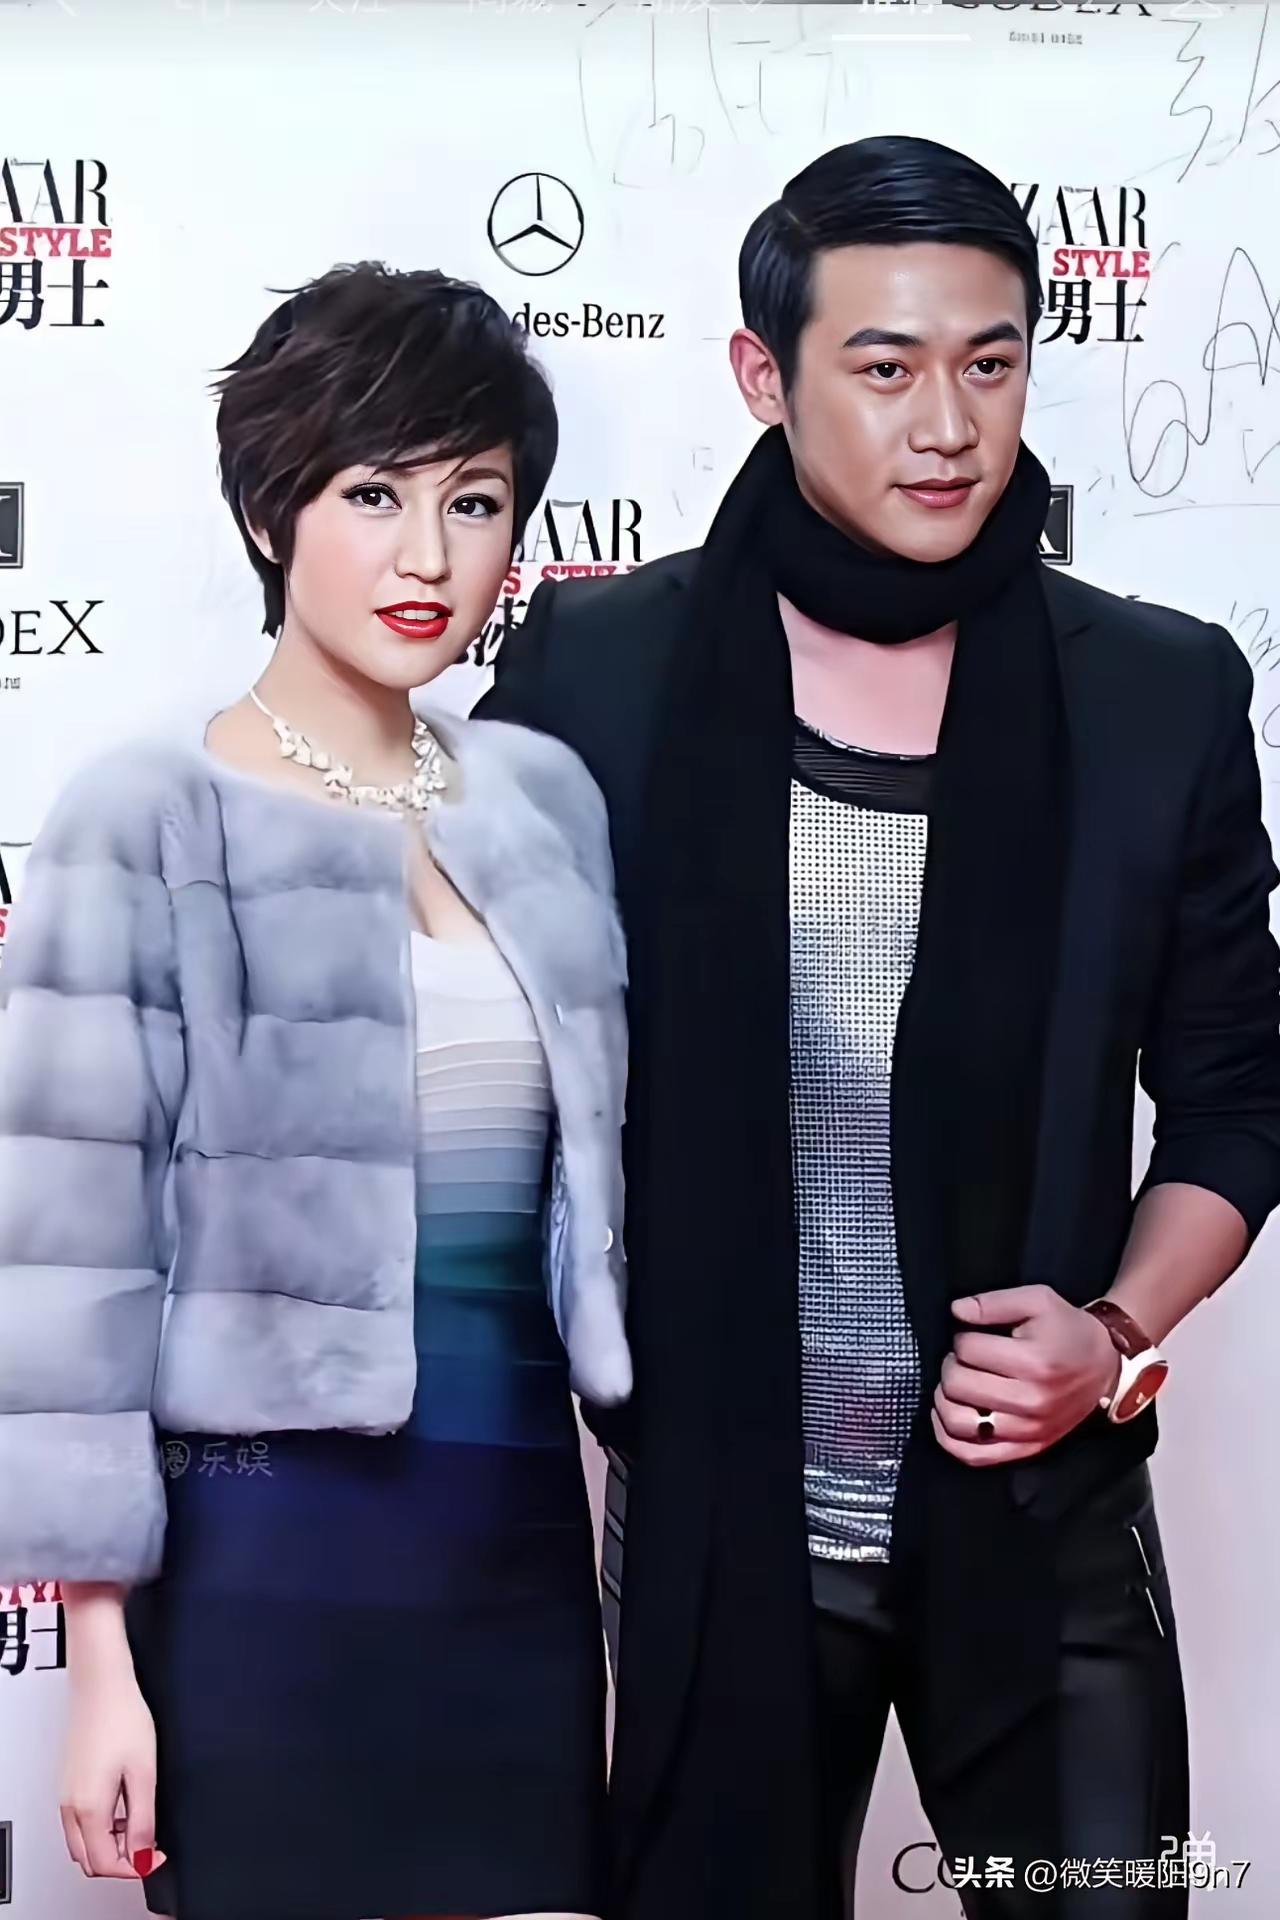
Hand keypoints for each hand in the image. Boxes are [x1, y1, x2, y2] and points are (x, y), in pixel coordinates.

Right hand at [59, 1669, 166, 1879]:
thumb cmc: (123, 1717)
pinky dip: (100, 1828)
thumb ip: (143, 1820)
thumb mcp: (144, 1773)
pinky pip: (79, 1823)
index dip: (134, 1868)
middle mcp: (71, 1806)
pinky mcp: (69, 1784)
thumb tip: (142, 1856)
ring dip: (109, 1845)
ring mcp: (66, 1795)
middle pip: (89, 1860)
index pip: (105, 1864)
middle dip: (119, 1861)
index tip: (156, 1857)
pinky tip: (123, 1809)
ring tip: (139, 1824)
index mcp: (89, 1808)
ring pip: (82, 1843)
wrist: (102, 1685)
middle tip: (148, 1846)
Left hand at [931, 1283, 1119, 1466]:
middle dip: (951, 1365)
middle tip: (965, 1358)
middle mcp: (1030, 1401)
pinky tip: (947, 1415)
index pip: (966, 1349)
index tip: (976, 1336)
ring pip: (957, 1422)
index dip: (963, 1337)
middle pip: (957, 1384)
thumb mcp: (1036, 1300)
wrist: (1105, 1368)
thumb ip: (993, 1302)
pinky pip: (973, 1456)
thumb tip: (956, 1312)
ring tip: (957, 1384)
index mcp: (1033, 1362)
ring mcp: (1027, 1431)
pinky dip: (949, 1438)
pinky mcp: (1026, 1449)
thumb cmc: (1067, 1331)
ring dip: (945, 1399)